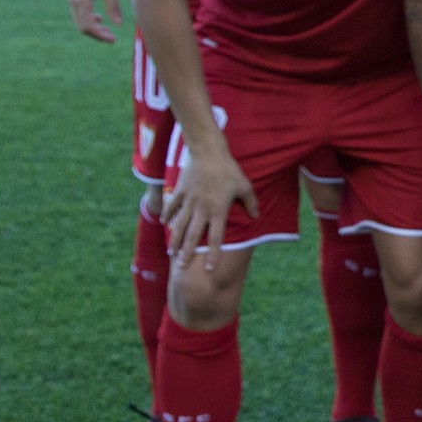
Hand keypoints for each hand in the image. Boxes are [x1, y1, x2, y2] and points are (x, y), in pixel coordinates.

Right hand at [65, 0, 122, 42]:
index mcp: (81, 0)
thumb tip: (117, 24)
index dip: (100, 36)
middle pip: (82, 26)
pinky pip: (77, 11)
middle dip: (96, 34)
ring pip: (79, 19)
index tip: (113, 39)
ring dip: (92, 26)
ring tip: (107, 29)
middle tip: (111, 37)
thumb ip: (113, 5)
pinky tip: (99, 16)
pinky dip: (87, 17)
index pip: (88, 26)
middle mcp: (72, 0)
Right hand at [162, 143, 257, 271]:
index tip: (210, 269)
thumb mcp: (244, 186)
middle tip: (182, 267)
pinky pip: (172, 207)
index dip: (214, 254)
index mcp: (218, 210)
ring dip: (175, 240)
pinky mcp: (179, 192)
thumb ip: (251, 202)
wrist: (208, 152)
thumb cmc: (229, 169)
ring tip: (171, 253)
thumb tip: (256, 216)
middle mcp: (201, 210)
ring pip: (180, 225)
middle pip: (194, 236)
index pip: (217, 238)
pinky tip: (164, 224)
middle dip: (188, 253)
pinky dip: (167, 216)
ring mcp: (188, 202)